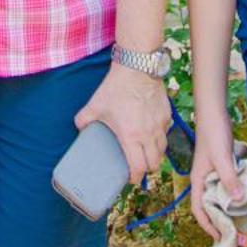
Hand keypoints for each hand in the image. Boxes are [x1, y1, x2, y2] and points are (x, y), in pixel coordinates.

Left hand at [75, 64, 169, 184]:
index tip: (131, 178)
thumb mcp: (95, 105)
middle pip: (154, 163)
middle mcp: (149, 135)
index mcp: (131, 137)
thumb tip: (79, 127)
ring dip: (155, 154)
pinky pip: (166, 132)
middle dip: (147, 168)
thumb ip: (84, 119)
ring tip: (146, 151)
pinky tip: (152, 132)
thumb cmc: (116, 88)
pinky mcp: (167, 114)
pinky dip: (160, 137)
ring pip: (163, 149)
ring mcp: (160, 125)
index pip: (139, 168)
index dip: (135, 177)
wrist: (137, 67)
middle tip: (138, 165)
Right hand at [189, 106, 246, 240]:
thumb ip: (229, 178)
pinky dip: (237, 196)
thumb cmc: (213, 134)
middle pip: (212, 207)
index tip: (220, 238)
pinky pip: (230, 187)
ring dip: (232, 211)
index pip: (199, 210)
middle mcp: (205, 180)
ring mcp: (215, 174)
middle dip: (224, 223)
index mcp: (198, 181)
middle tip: (241, 237)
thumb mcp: (221, 158)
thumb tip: (238, 201)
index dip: (208, 226)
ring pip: (222, 198)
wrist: (215, 112)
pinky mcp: (224, 167)